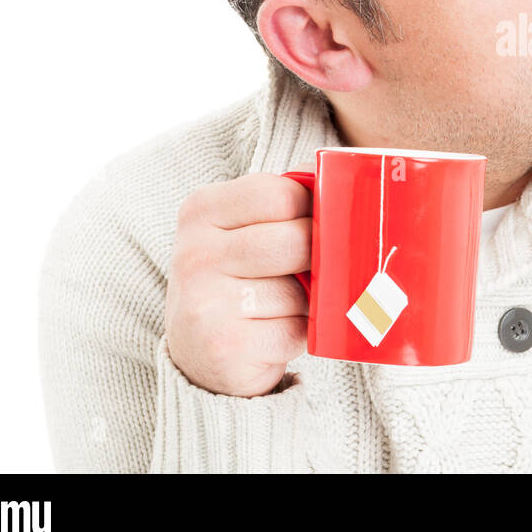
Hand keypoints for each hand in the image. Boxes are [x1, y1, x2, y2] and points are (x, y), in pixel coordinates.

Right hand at [165, 161, 315, 396]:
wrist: (199, 353)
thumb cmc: (236, 281)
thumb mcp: (244, 229)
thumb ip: (284, 202)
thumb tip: (335, 179)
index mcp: (201, 211)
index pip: (282, 195)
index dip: (312, 210)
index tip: (312, 225)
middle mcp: (196, 253)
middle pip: (297, 240)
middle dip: (316, 257)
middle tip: (306, 270)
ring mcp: (206, 302)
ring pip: (301, 289)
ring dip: (308, 301)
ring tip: (280, 306)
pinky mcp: (226, 346)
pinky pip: (296, 330)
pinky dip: (299, 335)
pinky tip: (273, 334)